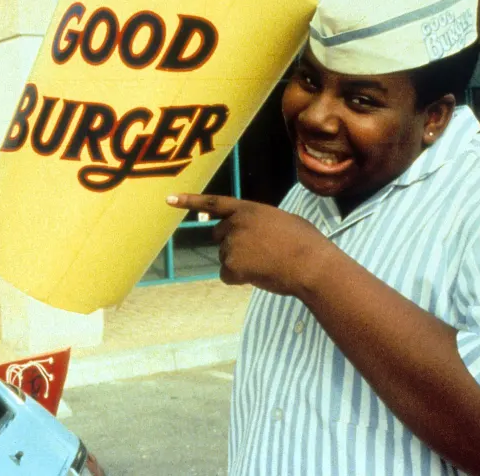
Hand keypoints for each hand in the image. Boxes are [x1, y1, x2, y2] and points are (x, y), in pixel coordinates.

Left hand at [166, 193, 334, 296]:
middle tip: (259, 253)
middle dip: (232, 246)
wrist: (311, 264)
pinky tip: (259, 275)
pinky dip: (239, 280)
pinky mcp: (231, 265)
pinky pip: (227, 276)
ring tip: (266, 264)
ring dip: (240, 264)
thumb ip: (260, 221)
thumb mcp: (282, 220)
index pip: (213, 202)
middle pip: (218, 237)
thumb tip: (256, 234)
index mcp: (248, 209)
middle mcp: (235, 223)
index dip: (189, 201)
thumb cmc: (306, 243)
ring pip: (225, 258)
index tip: (168, 199)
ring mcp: (231, 244)